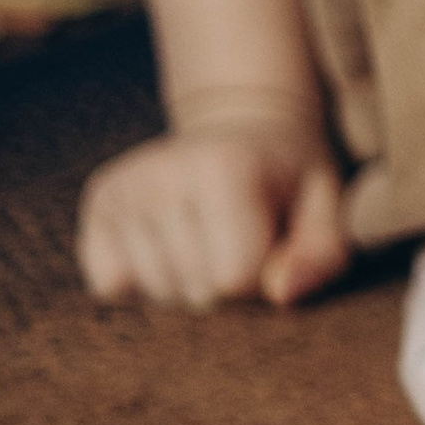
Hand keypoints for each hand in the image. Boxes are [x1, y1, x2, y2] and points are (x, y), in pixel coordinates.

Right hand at [77, 99, 351, 310]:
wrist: (241, 130)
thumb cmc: (290, 179)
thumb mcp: (326, 206)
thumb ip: (320, 254)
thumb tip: (281, 294)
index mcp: (224, 167)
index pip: (234, 280)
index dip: (263, 277)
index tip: (273, 241)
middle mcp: (161, 171)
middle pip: (195, 291)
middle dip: (228, 285)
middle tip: (240, 238)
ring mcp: (122, 187)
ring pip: (155, 293)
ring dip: (188, 285)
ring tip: (208, 238)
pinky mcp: (97, 203)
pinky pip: (111, 285)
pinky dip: (143, 282)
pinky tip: (170, 244)